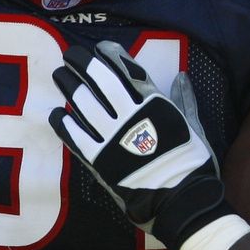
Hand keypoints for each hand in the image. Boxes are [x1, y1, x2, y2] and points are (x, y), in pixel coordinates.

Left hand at [49, 41, 229, 249]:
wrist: (181, 200)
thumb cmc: (192, 163)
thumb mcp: (193, 125)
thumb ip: (183, 99)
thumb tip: (180, 76)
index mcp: (154, 104)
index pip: (127, 70)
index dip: (111, 56)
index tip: (101, 48)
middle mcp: (129, 114)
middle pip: (100, 80)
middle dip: (82, 63)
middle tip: (70, 55)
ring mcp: (111, 136)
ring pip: (83, 103)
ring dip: (69, 86)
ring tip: (59, 76)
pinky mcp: (98, 159)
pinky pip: (74, 136)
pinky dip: (63, 123)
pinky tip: (56, 113)